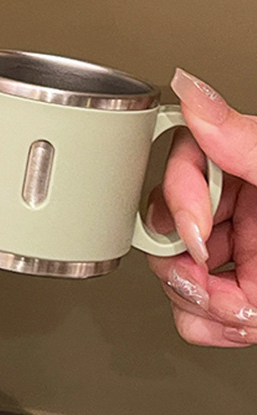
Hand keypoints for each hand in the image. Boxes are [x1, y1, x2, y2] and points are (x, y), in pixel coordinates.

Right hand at [147, 68, 256, 346]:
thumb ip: (246, 141)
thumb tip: (192, 91)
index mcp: (253, 169)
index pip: (184, 164)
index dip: (179, 201)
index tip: (201, 234)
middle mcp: (244, 208)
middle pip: (167, 220)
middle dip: (182, 260)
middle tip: (212, 277)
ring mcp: (242, 255)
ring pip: (173, 267)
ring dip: (194, 298)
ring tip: (235, 306)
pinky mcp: (244, 297)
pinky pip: (194, 310)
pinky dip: (205, 323)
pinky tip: (235, 322)